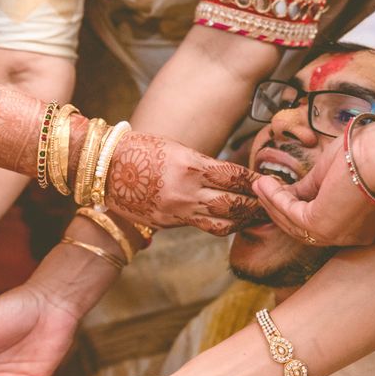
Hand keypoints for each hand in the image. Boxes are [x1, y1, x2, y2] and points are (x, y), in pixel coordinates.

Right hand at [107, 133, 267, 235]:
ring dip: (242, 221)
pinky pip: (201, 227)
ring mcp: (177, 211)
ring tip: (256, 218)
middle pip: (234, 203)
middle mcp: (186, 191)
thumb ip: (202, 165)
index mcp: (190, 165)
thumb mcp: (176, 148)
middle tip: (271, 204)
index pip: (235, 176)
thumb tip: (229, 178)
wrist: (102, 168)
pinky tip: (229, 222)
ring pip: (222, 223)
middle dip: (256, 205)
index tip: (268, 182)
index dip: (255, 181)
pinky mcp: (167, 223)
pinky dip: (219, 225)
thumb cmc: (140, 149)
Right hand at [254, 121, 374, 246]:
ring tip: (260, 185)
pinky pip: (291, 213)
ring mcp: (336, 235)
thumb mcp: (334, 177)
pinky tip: (265, 184)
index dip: (297, 211)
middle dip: (280, 210)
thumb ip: (311, 190)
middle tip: (263, 191)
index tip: (280, 196)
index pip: (322, 225)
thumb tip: (288, 195)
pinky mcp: (322, 225)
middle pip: (305, 229)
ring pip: (295, 223)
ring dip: (273, 203)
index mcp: (360, 228)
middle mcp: (349, 238)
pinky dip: (275, 198)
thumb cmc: (369, 156)